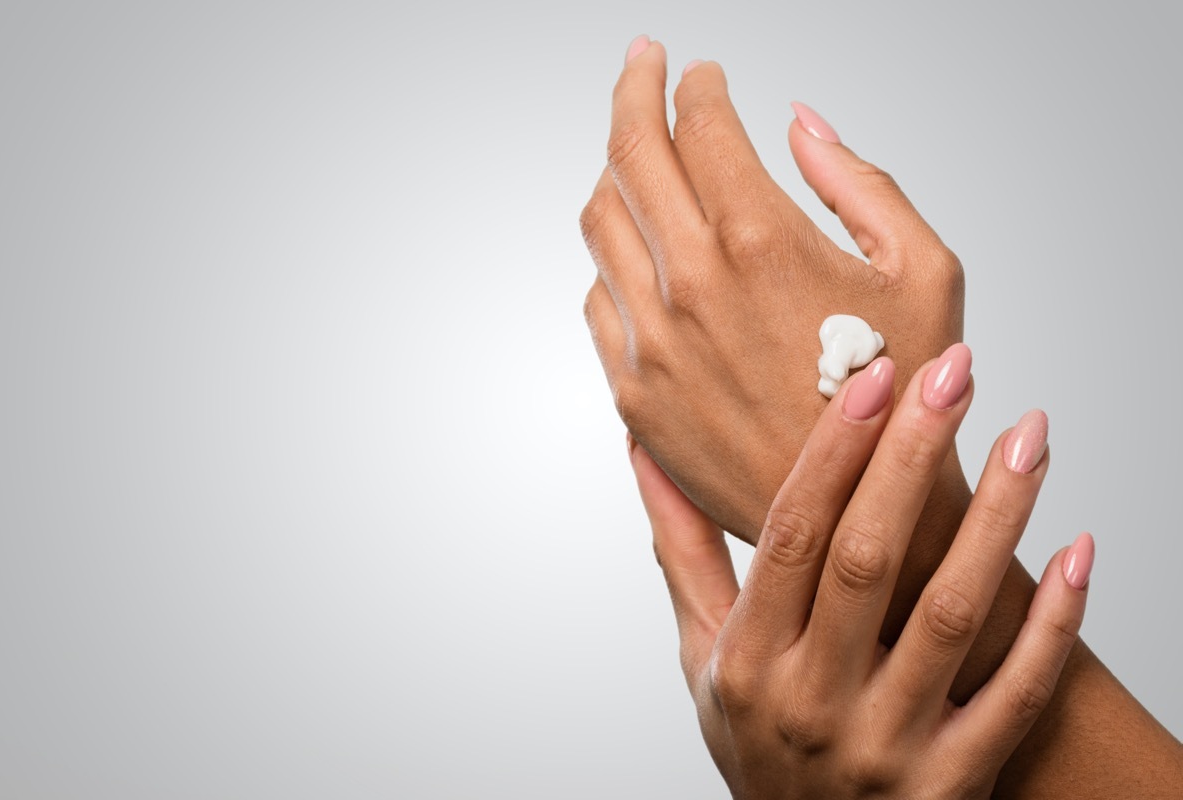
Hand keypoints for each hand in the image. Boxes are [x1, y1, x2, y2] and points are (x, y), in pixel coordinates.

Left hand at [582, 38, 965, 539]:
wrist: (867, 519)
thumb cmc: (908, 395)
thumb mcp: (925, 268)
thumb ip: (857, 179)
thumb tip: (798, 121)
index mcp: (760, 241)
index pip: (699, 123)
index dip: (699, 84)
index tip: (705, 75)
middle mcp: (689, 286)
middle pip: (628, 151)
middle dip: (633, 89)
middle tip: (642, 63)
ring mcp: (651, 343)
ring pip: (601, 220)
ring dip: (617, 172)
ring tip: (641, 155)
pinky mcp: (633, 394)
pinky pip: (599, 298)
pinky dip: (616, 259)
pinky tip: (644, 251)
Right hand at [628, 353, 1091, 798]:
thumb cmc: (753, 739)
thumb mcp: (701, 653)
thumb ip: (683, 552)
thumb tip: (647, 451)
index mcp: (747, 660)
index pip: (790, 537)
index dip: (832, 452)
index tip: (872, 375)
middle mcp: (812, 702)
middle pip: (868, 561)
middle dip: (913, 456)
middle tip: (953, 371)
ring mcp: (886, 746)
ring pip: (951, 615)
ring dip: (996, 518)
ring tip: (1028, 434)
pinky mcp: (952, 781)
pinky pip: (1017, 695)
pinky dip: (1054, 623)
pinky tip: (1078, 549)